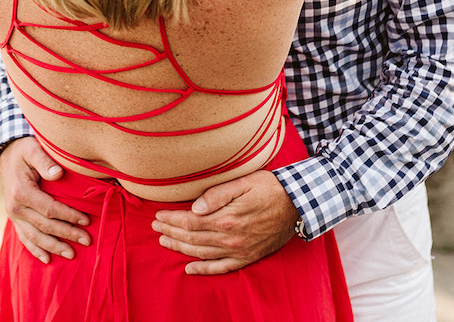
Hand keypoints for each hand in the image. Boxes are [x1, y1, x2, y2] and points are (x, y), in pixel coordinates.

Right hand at [0, 137, 90, 263]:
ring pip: (35, 237)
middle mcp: (15, 207)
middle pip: (45, 226)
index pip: (49, 209)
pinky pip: (24, 238)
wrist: (7, 154)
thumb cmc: (24, 151)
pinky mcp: (15, 219)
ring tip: (71, 255)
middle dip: (67, 234)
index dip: (69, 216)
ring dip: (54, 247)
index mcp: (21, 192)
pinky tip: (47, 259)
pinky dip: (35, 250)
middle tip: (87, 240)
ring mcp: (14, 215)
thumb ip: (44, 161)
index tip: (86, 221)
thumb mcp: (32, 149)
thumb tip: (58, 174)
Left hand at [151, 171, 298, 274]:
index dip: (171, 220)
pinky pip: (221, 268)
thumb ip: (216, 195)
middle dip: (170, 232)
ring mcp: (239, 251)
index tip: (157, 216)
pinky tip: (189, 269)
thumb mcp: (242, 183)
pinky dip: (203, 270)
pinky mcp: (248, 257)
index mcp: (226, 218)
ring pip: (201, 253)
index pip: (189, 221)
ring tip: (164, 242)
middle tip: (155, 228)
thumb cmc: (269, 188)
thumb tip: (194, 208)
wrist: (298, 204)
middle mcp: (230, 238)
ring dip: (180, 248)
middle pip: (192, 237)